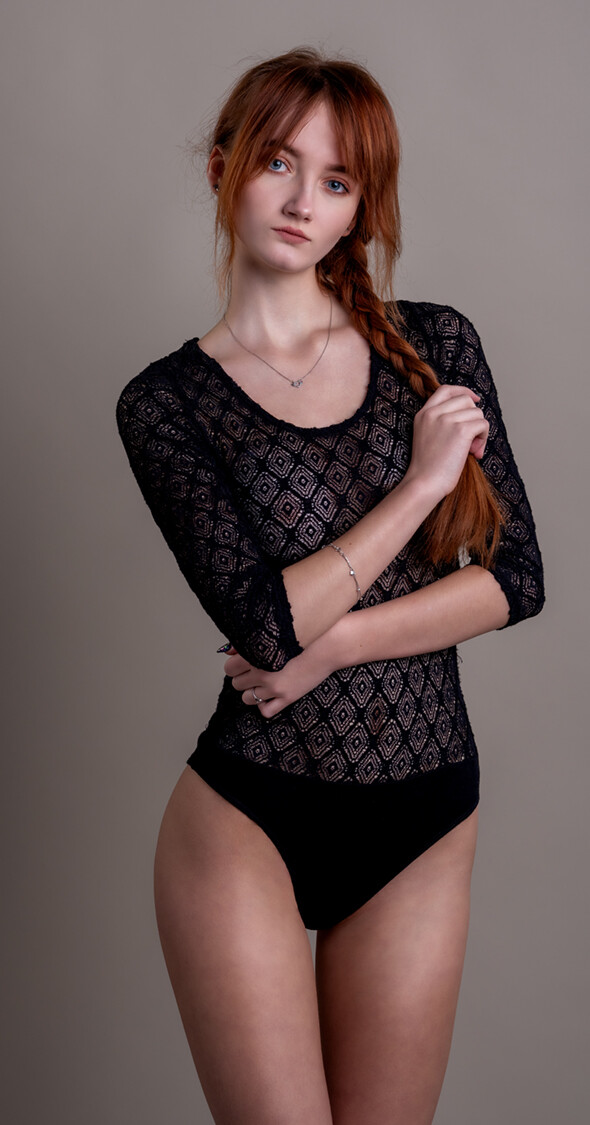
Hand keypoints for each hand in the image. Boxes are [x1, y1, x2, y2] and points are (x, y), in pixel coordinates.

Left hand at [223, 636, 334, 716]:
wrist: (326, 646)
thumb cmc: (302, 637)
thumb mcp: (272, 637)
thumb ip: (246, 643)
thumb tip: (227, 650)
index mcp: (256, 654)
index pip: (230, 667)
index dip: (235, 665)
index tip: (242, 663)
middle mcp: (262, 672)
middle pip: (236, 683)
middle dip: (242, 677)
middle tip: (253, 671)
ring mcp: (274, 687)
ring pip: (246, 698)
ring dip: (251, 691)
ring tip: (261, 683)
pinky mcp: (287, 698)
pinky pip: (264, 711)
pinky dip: (264, 705)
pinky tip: (270, 695)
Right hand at [405, 384, 488, 502]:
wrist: (424, 483)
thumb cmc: (429, 468)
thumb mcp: (428, 437)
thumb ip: (442, 422)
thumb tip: (473, 414)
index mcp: (423, 414)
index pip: (446, 390)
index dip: (463, 391)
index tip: (475, 399)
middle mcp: (434, 413)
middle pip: (466, 401)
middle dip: (474, 418)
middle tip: (470, 441)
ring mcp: (446, 420)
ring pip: (477, 413)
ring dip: (480, 431)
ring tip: (471, 450)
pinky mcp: (460, 430)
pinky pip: (483, 425)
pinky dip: (484, 439)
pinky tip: (475, 453)